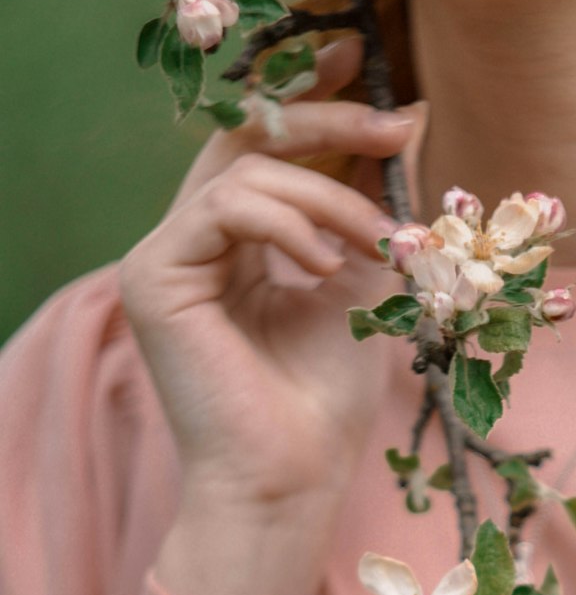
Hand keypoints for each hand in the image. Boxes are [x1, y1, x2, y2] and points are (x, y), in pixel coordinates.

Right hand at [118, 37, 426, 513]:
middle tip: (394, 125)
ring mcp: (166, 258)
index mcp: (239, 249)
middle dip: (329, 125)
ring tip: (377, 245)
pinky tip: (326, 266)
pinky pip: (222, 209)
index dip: (329, 122)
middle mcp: (195, 246)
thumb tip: (404, 125)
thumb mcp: (364, 287)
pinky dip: (286, 224)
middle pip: (249, 142)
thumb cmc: (324, 404)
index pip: (273, 156)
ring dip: (326, 197)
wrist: (290, 479)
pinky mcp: (153, 276)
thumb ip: (369, 213)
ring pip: (243, 171)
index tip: (399, 115)